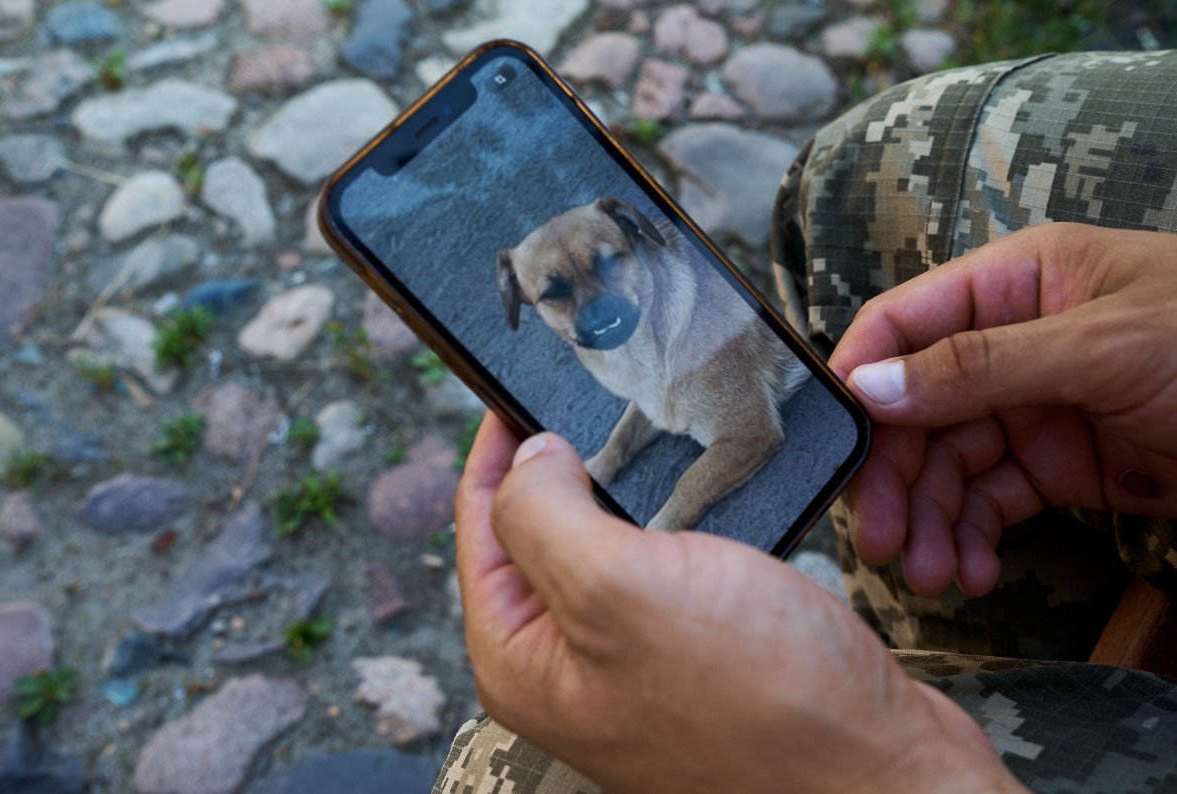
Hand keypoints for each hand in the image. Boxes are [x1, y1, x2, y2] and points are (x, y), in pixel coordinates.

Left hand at [456, 413, 1022, 792]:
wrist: (879, 766)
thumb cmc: (761, 701)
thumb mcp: (620, 588)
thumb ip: (546, 514)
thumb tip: (526, 458)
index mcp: (522, 659)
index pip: (481, 526)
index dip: (497, 449)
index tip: (521, 387)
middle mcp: (567, 667)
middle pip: (537, 536)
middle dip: (559, 466)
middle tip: (588, 402)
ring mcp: (630, 663)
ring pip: (603, 547)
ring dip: (621, 491)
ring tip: (642, 437)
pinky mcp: (690, 656)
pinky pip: (660, 568)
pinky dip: (671, 524)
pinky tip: (693, 496)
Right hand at [830, 224, 1176, 596]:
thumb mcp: (1104, 346)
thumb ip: (981, 365)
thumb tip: (871, 386)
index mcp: (1013, 284)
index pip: (903, 324)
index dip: (860, 381)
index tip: (834, 445)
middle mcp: (1009, 342)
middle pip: (916, 410)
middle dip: (897, 478)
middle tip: (884, 542)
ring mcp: (1032, 406)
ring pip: (948, 466)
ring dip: (932, 522)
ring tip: (934, 575)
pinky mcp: (1058, 465)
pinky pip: (991, 501)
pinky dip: (974, 538)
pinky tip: (973, 571)